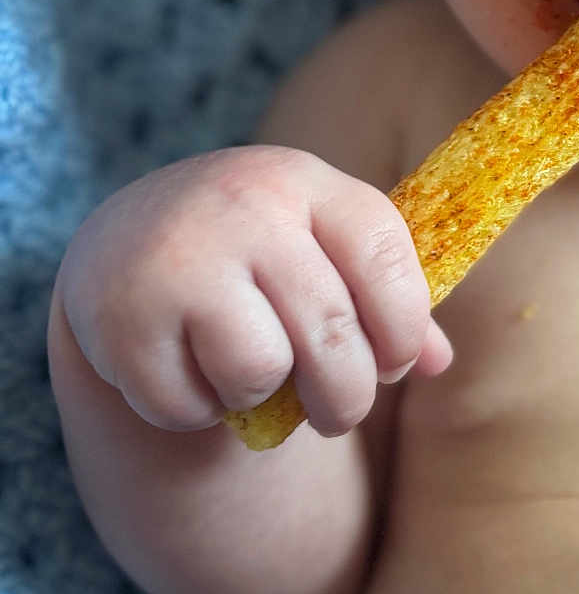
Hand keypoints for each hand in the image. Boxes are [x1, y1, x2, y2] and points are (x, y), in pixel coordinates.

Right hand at [56, 146, 452, 436]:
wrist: (131, 237)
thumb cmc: (260, 250)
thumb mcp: (324, 247)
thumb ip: (388, 297)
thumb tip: (441, 362)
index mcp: (305, 181)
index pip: (384, 258)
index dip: (405, 328)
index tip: (397, 363)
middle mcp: (243, 206)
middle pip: (329, 330)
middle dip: (348, 396)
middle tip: (339, 412)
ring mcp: (177, 257)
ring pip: (260, 372)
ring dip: (265, 399)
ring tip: (253, 375)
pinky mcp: (122, 317)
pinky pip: (189, 405)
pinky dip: (199, 411)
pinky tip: (191, 371)